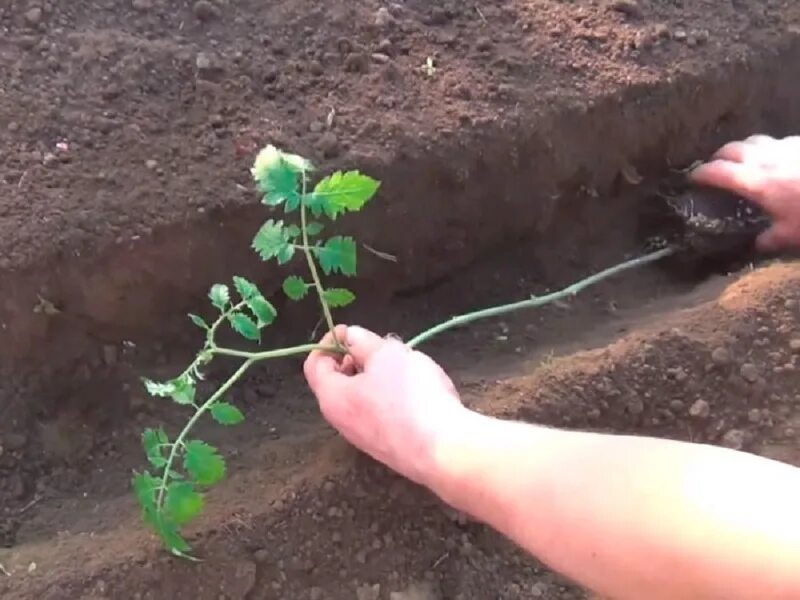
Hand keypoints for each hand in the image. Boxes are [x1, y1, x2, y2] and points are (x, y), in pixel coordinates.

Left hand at [303, 325, 464, 485]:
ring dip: (375, 377)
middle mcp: (343, 421)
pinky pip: (381, 413)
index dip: (328, 343)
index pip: (315, 365)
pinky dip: (389, 396)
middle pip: (337, 383)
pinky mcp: (389, 446)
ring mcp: (366, 438)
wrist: (444, 451)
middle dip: (353, 359)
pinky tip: (415, 391)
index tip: (348, 331)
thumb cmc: (410, 397)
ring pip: (362, 398)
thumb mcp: (387, 355)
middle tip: (376, 347)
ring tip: (401, 366)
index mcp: (333, 398)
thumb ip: (364, 342)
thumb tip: (350, 338)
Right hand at [690, 134, 799, 250]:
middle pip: (733, 148)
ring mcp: (789, 148)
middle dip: (718, 156)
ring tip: (742, 161)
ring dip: (743, 149)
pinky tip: (777, 162)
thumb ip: (771, 239)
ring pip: (756, 141)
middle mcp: (768, 159)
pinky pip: (780, 143)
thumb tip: (758, 243)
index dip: (701, 174)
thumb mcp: (793, 236)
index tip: (692, 179)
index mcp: (758, 183)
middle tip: (713, 168)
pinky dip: (769, 150)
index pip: (719, 172)